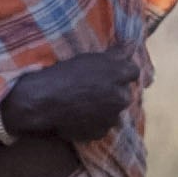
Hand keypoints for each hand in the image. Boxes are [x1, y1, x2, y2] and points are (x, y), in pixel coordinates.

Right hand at [1, 47, 140, 140]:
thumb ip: (117, 52)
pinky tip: (78, 116)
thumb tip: (133, 43)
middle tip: (93, 90)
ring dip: (104, 109)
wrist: (44, 100)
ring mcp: (111, 118)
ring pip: (113, 112)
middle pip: (124, 94)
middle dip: (113, 92)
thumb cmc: (65, 74)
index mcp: (121, 75)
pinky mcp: (100, 133)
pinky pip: (101, 126)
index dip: (121, 72)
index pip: (133, 72)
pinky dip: (94, 123)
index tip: (109, 74)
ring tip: (84, 104)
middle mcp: (122, 97)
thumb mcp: (91, 58)